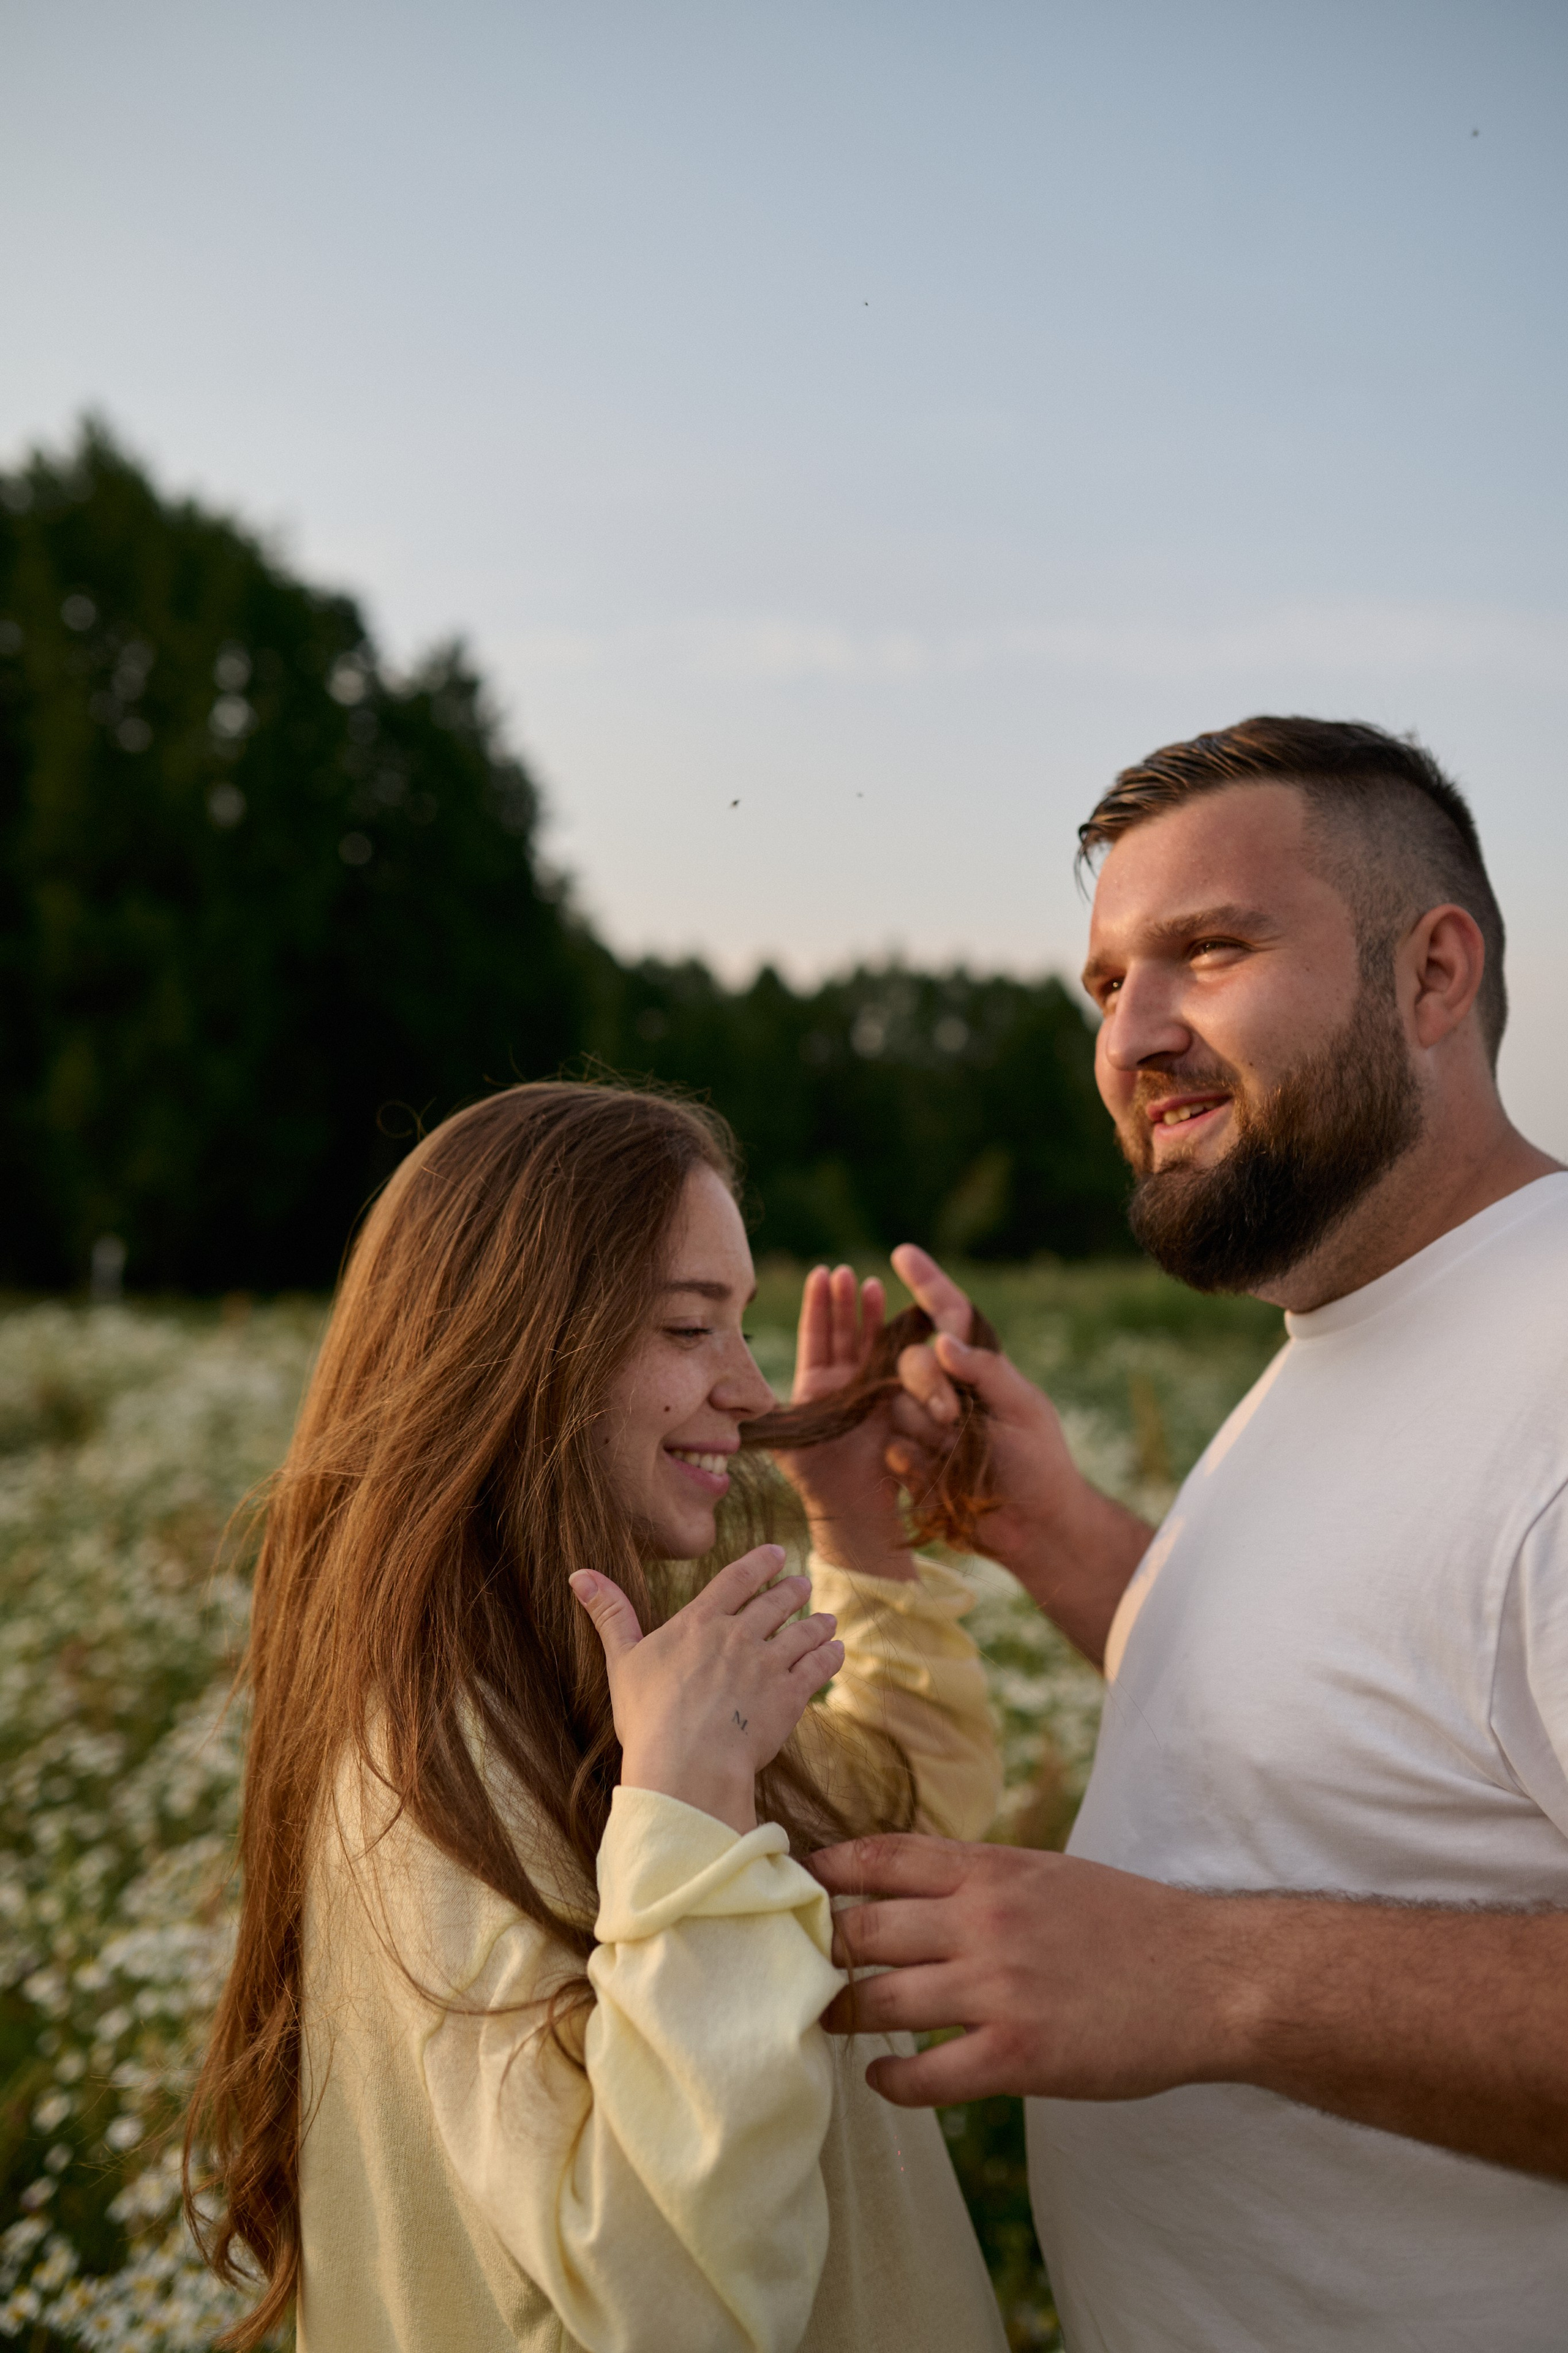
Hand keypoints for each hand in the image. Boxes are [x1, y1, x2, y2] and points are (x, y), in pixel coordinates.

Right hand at [571, 1546, 844, 1833]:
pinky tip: (837, 1651)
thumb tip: (578, 1573)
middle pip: (775, 1603)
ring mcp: (768, 1664)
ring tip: (827, 1620)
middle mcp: (739, 1635)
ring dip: (817, 1623)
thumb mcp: (622, 1660)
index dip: (758, 1564)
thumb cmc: (649, 1717)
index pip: (736, 1579)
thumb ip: (609, 1613)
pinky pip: (818, 1667)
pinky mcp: (790, 1696)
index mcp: (700, 1622)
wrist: (688, 1764)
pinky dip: (830, 1656)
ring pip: (803, 1632)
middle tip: (802, 1585)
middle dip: (791, 1591)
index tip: (776, 1553)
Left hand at [770, 1264, 915, 1580]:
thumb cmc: (813, 1478)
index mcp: (815, 1384)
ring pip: (869, 1344)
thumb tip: (727, 1400)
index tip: (821, 1274)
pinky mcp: (895, 1402)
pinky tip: (902, 1320)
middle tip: (846, 1272)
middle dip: (845, 1301)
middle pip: (844, 1332)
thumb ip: (763, 1420)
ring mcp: (871, 1389)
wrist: (850, 1507)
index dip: (818, 1306)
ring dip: (870, 1314)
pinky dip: (898, 1345)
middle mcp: (844, 1382)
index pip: (816, 1337)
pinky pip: (896, 1368)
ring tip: (871, 1283)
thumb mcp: (784, 1443)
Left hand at [811, 1832, 1567, 2181]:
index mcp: (991, 1870)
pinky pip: (926, 2074)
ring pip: (880, 1999)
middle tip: (791, 1965)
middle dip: (817, 1947)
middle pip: (861, 1927)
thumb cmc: (1129, 1922)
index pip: (878, 1856)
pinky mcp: (1019, 2056)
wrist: (1209, 1976)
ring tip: (828, 2023)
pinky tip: (883, 2081)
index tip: (786, 1884)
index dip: (821, 1870)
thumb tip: (905, 1884)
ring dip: (842, 2014)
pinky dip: (892, 2081)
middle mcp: (983, 1921)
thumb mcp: (1047, 1873)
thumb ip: (976, 1878)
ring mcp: (998, 1989)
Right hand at [885, 1245, 1150, 1659]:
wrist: (1034, 1528)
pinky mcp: (910, 1459)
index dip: (927, 1282)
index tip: (903, 1252)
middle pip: (912, 1360)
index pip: (948, 1315)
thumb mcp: (1024, 1409)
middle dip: (927, 1383)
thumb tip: (942, 1339)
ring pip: (896, 1404)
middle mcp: (946, 1389)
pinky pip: (893, 1446)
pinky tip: (937, 1476)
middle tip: (953, 1416)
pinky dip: (913, 1461)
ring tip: (957, 1455)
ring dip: (924, 1427)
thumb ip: (984, 1371)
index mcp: (978, 1366)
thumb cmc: (1041, 1465)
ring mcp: (925, 1424)